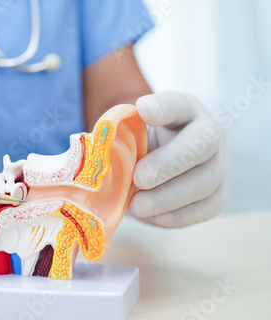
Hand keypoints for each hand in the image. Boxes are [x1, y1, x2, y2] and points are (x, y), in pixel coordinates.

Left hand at [129, 92, 229, 226]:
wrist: (154, 174)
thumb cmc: (136, 149)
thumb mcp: (127, 137)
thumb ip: (117, 139)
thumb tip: (100, 151)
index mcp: (184, 110)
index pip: (178, 103)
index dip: (163, 107)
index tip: (143, 110)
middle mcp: (209, 133)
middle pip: (203, 143)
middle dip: (169, 163)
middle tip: (139, 178)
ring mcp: (220, 164)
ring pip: (206, 181)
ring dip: (168, 197)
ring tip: (137, 206)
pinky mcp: (218, 195)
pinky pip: (206, 208)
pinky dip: (177, 215)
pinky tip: (152, 216)